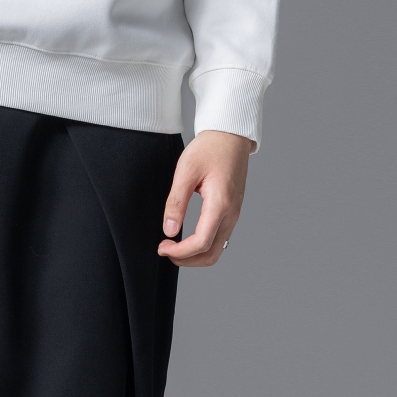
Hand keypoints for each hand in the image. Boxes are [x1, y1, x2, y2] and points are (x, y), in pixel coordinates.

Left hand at [158, 129, 254, 265]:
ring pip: (216, 249)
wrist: (231, 136)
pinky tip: (187, 237)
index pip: (201, 243)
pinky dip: (203, 245)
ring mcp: (234, 214)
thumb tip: (169, 230)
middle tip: (165, 251)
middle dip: (186, 260)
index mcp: (220, 204)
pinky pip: (219, 238)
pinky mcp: (232, 211)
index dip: (180, 252)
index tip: (162, 247)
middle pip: (211, 254)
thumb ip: (176, 202)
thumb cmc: (209, 148)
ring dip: (195, 255)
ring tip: (173, 247)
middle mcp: (231, 214)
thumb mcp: (186, 170)